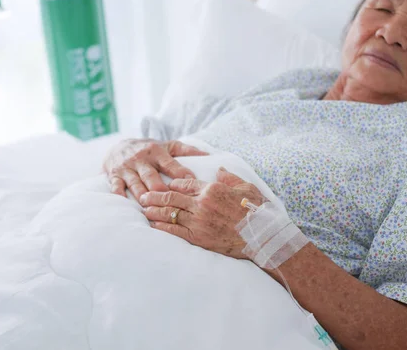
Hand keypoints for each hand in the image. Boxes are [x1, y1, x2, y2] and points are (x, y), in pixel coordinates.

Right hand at [103, 139, 208, 198]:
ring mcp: (127, 168)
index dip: (181, 173)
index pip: (170, 164)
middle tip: (170, 201)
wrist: (119, 145)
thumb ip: (187, 151)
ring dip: (142, 195)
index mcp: (157, 152)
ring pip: (135, 183)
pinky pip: (116, 186)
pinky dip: (119, 195)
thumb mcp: (168, 145)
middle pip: (152, 176)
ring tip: (149, 207)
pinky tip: (125, 204)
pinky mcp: (114, 175)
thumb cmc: (150, 149)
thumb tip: (209, 156)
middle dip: (160, 189)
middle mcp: (142, 159)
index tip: (192, 183)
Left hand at [139, 167, 264, 259]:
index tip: (166, 185)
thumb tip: (219, 170)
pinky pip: (174, 230)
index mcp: (213, 189)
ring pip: (170, 213)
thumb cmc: (257, 211)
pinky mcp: (198, 237)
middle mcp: (202, 203)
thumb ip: (230, 177)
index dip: (173, 184)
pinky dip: (162, 226)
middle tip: (143, 195)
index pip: (186, 184)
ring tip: (143, 208)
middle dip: (155, 195)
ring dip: (154, 209)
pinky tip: (153, 224)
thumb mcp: (246, 187)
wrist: (263, 236)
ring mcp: (199, 221)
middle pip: (172, 197)